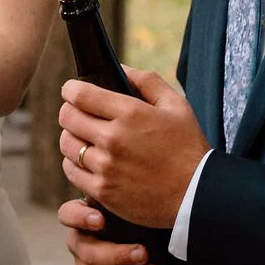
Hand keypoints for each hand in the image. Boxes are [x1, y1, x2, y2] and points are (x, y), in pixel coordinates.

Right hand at [57, 198, 159, 264]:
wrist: (150, 242)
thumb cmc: (139, 216)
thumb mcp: (132, 205)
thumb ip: (129, 201)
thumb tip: (142, 192)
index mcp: (82, 218)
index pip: (68, 215)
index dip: (80, 219)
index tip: (102, 220)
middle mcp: (79, 244)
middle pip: (88, 254)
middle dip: (118, 256)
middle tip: (145, 253)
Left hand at [58, 66, 208, 229]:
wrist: (196, 196)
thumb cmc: (188, 149)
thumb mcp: (177, 105)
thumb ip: (148, 81)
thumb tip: (122, 69)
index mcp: (130, 113)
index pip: (80, 94)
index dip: (71, 89)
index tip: (72, 91)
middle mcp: (113, 138)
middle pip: (68, 117)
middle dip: (70, 111)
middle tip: (79, 113)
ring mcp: (106, 167)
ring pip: (67, 144)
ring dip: (72, 137)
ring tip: (84, 138)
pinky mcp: (103, 191)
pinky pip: (72, 171)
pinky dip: (75, 164)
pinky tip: (87, 161)